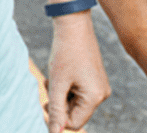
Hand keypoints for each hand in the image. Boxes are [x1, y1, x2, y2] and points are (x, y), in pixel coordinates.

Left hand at [44, 13, 109, 132]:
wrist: (74, 25)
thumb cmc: (65, 53)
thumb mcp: (57, 83)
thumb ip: (56, 110)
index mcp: (95, 97)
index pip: (74, 123)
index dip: (56, 118)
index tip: (44, 103)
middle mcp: (102, 94)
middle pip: (75, 113)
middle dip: (59, 103)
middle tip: (48, 86)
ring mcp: (100, 86)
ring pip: (75, 103)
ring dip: (61, 94)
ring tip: (54, 78)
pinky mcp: (96, 79)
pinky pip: (79, 92)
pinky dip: (67, 87)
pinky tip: (61, 74)